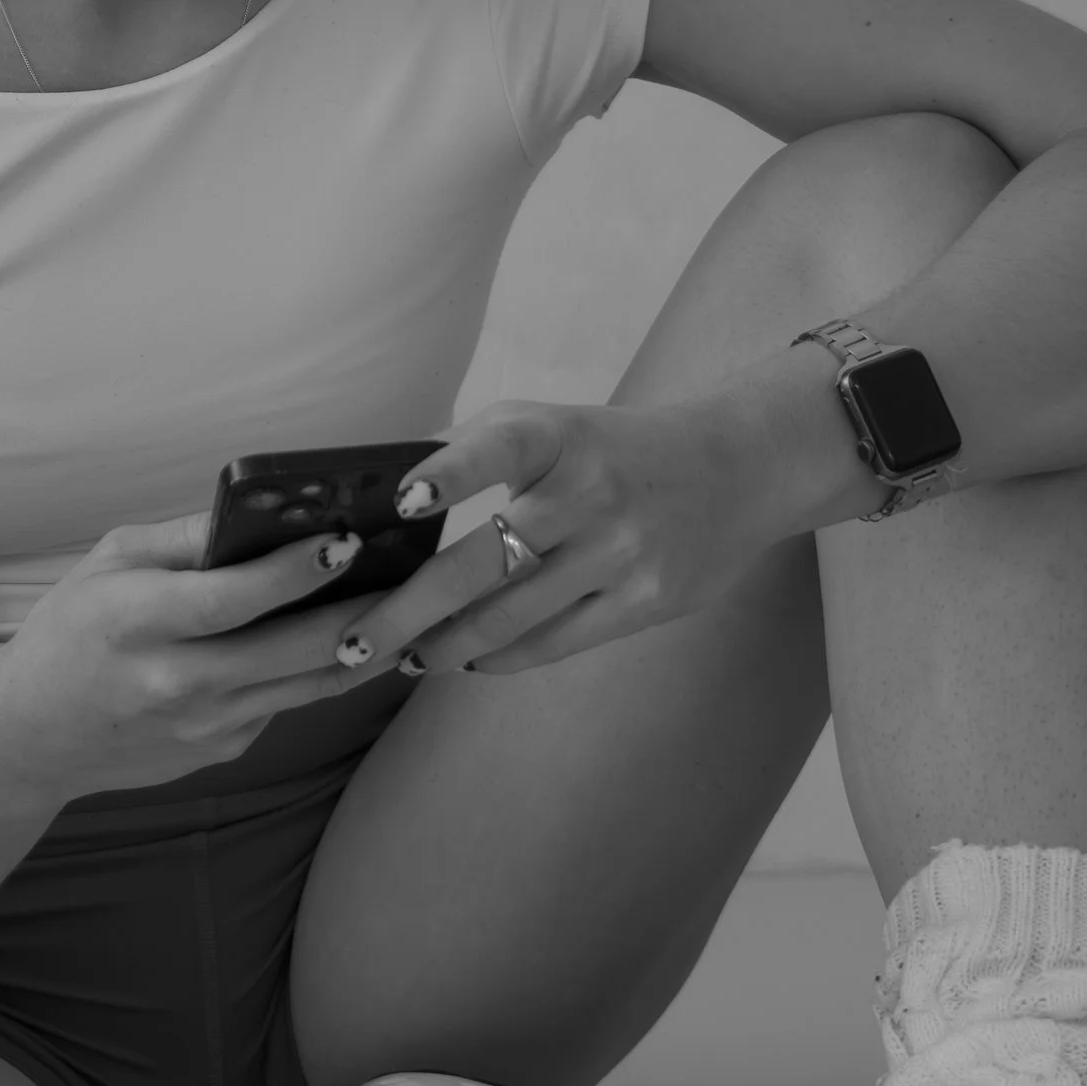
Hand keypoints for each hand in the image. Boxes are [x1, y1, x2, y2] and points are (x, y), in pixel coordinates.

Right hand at [0, 508, 397, 799]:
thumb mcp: (109, 562)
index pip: (235, 597)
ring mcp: (206, 725)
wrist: (32, 737)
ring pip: (313, 682)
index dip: (297, 569)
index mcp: (141, 622)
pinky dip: (325, 668)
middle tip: (417, 572)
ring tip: (415, 604)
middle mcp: (178, 681)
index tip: (348, 539)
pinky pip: (288, 701)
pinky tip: (356, 637)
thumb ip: (186, 538)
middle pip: (296, 647)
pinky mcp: (225, 749)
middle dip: (366, 608)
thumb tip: (268, 508)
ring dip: (371, 643)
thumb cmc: (72, 632)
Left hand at [341, 394, 785, 678]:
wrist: (734, 471)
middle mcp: (591, 493)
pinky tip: (464, 660)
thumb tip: (377, 490)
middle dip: (407, 611)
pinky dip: (499, 657)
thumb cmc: (609, 449)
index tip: (403, 499)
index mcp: (559, 437)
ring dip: (444, 645)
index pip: (501, 447)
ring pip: (511, 616)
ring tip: (400, 658)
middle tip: (352, 643)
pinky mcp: (646, 602)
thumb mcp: (548, 425)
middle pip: (483, 562)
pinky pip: (554, 644)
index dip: (451, 471)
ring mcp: (622, 552)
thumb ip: (470, 449)